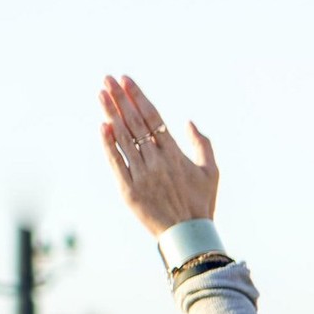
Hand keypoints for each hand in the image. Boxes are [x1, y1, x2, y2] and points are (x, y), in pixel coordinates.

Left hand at [96, 76, 219, 233]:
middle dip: (121, 99)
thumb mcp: (212, 172)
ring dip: (111, 114)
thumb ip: (202, 145)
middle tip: (108, 79)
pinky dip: (108, 144)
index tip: (126, 81)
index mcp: (176, 154)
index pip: (153, 118)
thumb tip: (188, 122)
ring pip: (123, 138)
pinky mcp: (128, 190)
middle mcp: (157, 161)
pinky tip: (102, 126)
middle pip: (135, 123)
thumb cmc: (201, 202)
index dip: (138, 97)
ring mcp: (142, 175)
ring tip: (101, 94)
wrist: (188, 234)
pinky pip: (116, 162)